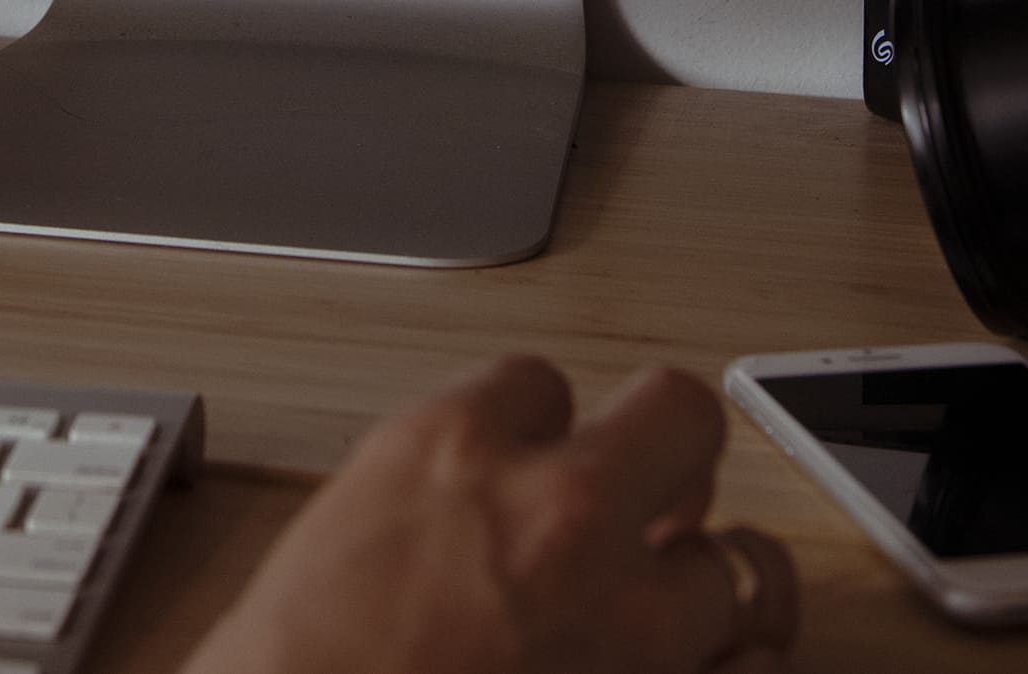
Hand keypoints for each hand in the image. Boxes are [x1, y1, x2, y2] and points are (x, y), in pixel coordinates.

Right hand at [186, 360, 793, 673]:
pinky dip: (734, 668)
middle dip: (664, 445)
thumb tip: (482, 489)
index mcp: (453, 449)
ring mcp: (622, 624)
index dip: (535, 425)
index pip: (540, 382)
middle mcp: (557, 515)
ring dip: (702, 578)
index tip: (530, 455)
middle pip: (681, 415)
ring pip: (736, 560)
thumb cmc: (291, 669)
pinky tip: (703, 666)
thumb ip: (433, 488)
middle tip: (646, 481)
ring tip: (675, 592)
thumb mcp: (337, 527)